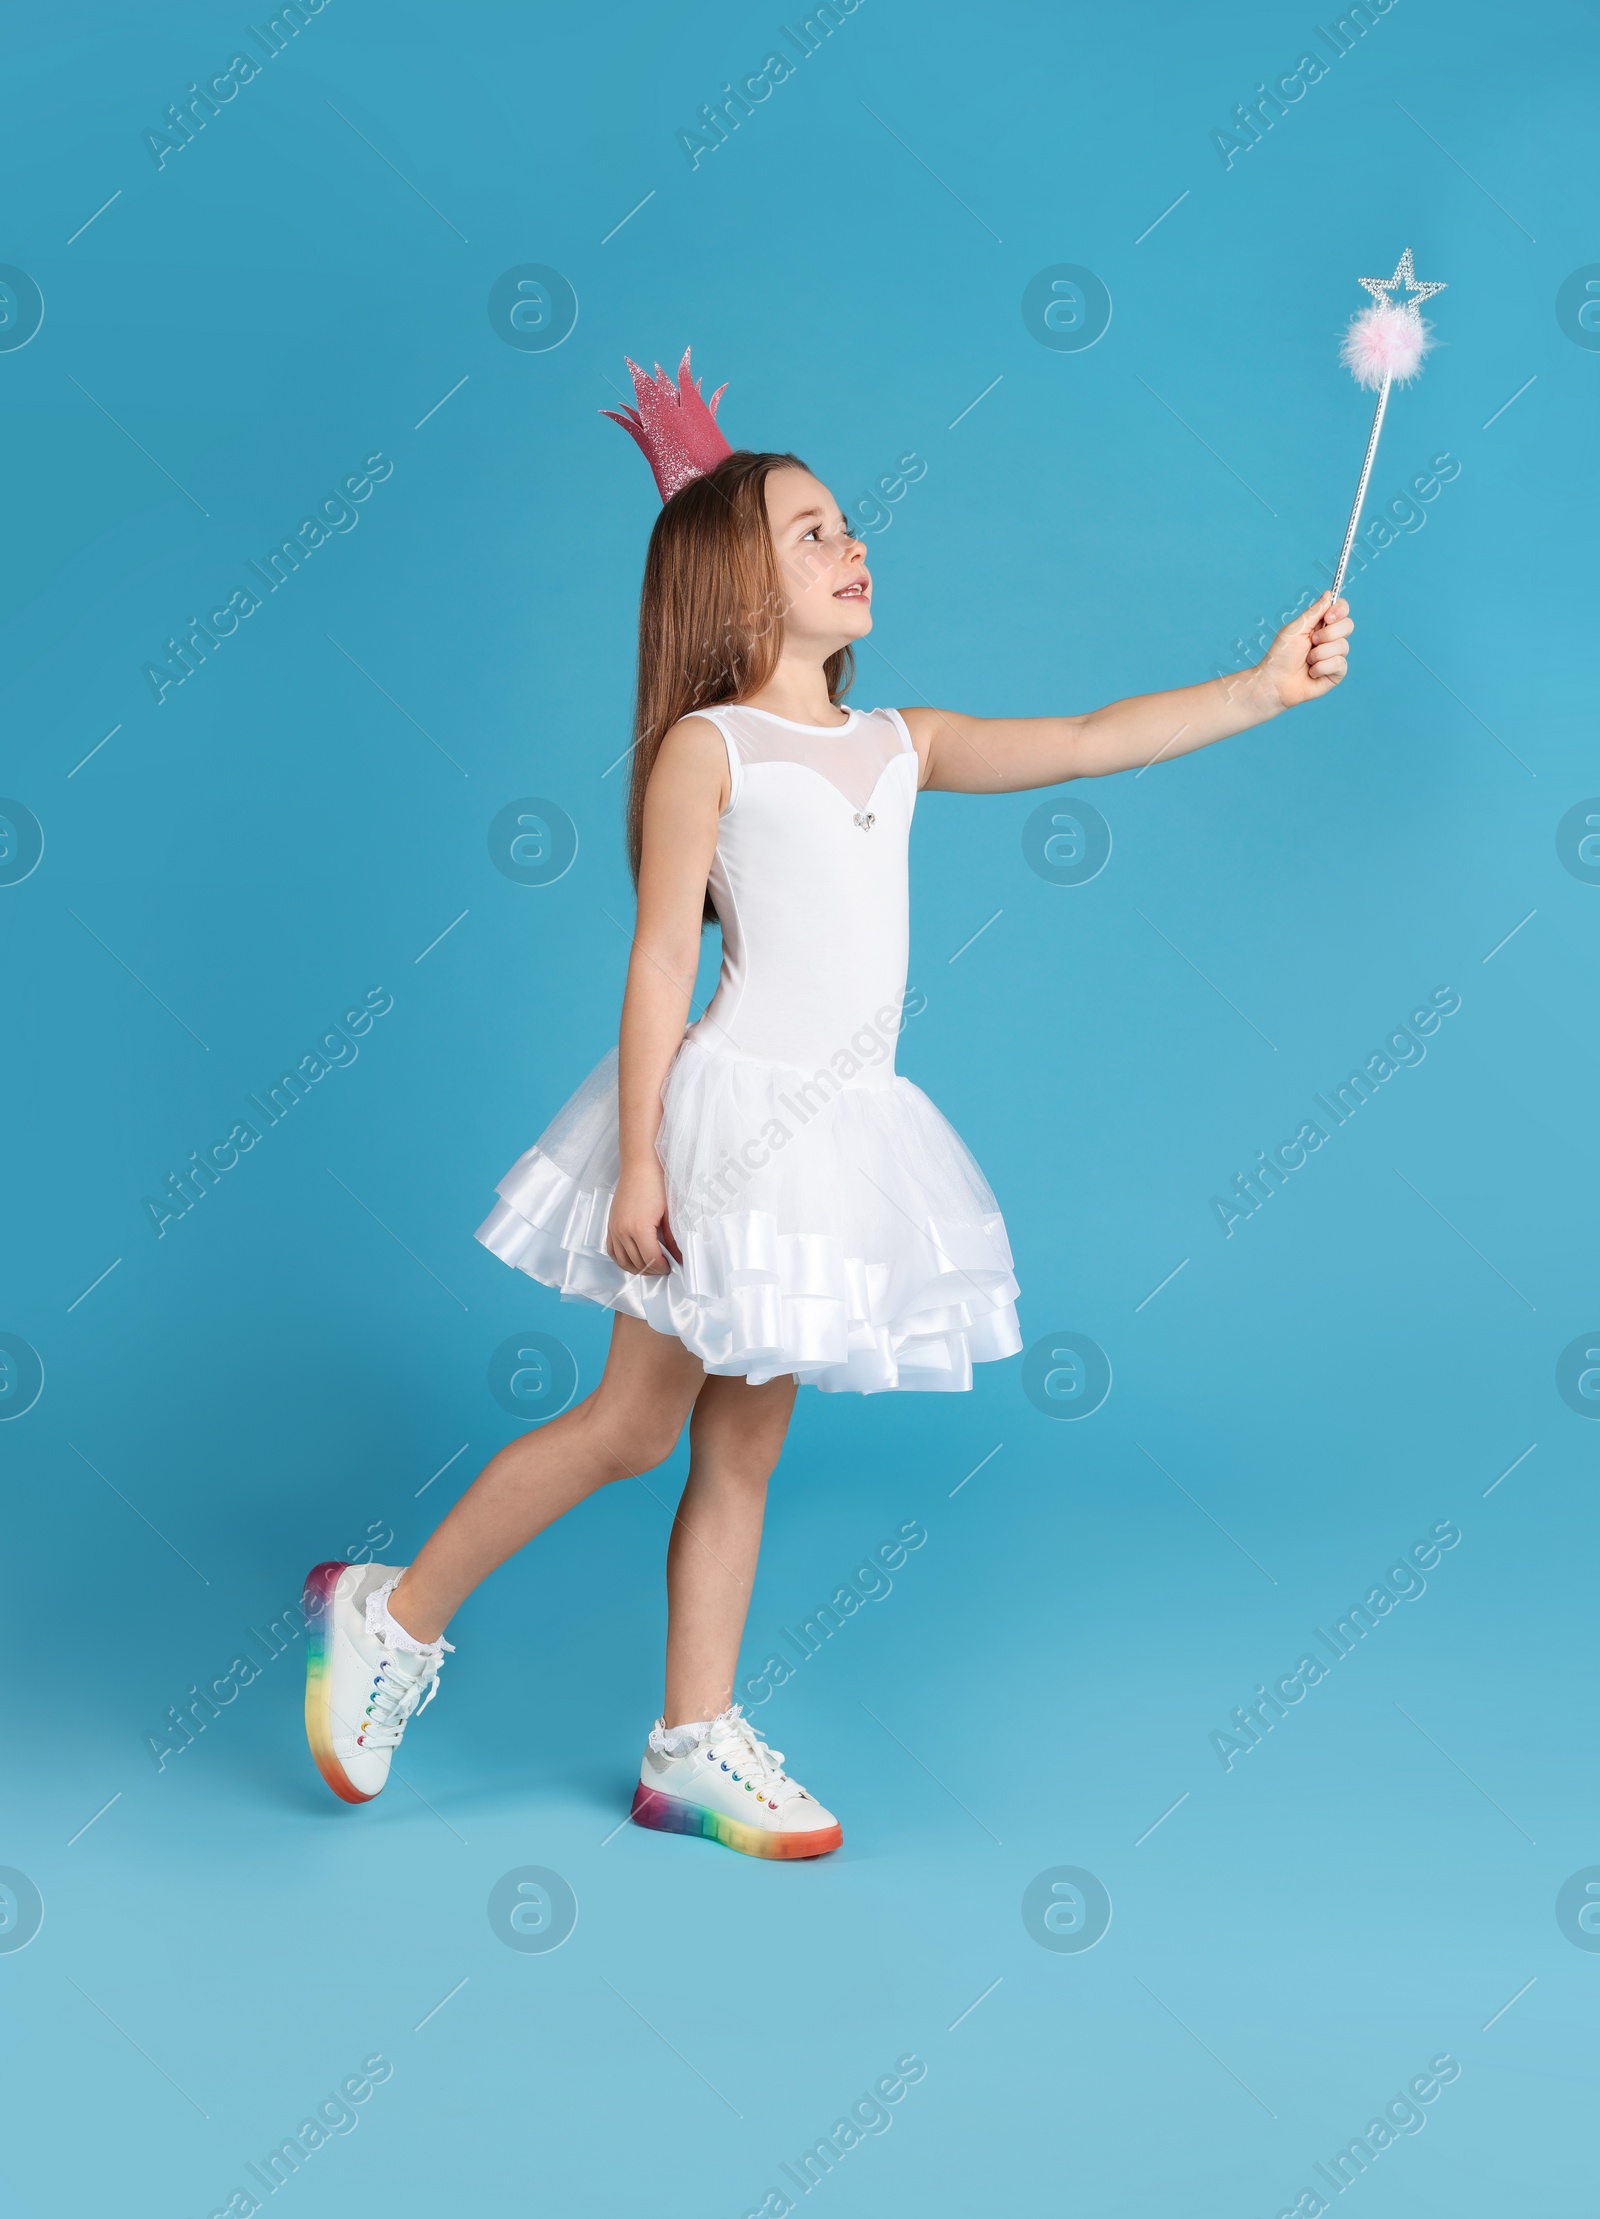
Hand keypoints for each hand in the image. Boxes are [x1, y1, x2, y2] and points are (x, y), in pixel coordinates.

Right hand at [606, 1159, 680, 1276]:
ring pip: (623, 1261)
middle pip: (637, 1263)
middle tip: (665, 1267)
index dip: (663, 1267)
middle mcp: (623, 1231)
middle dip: (653, 1269)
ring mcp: (614, 1228)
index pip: (651, 1259)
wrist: (639, 1165)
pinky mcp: (610, 1225)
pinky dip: (623, 1260)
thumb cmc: (656, 1184)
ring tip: (652, 1266)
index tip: (672, 1266)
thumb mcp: (669, 1213)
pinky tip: (635, 1260)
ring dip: (638, 1268)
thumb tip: (680, 1257)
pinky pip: (612, 1251)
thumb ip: (673, 1239)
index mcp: (639, 1228)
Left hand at [1258, 591, 1352, 708]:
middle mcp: (1331, 639)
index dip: (1340, 610)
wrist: (1274, 682)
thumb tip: (1329, 594)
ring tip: (1307, 660)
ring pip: (1343, 646)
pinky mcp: (1336, 673)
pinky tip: (1311, 673)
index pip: (1342, 609)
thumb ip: (1314, 612)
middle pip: (1348, 625)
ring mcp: (1335, 656)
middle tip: (1312, 641)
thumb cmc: (1280, 655)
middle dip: (1328, 634)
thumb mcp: (1295, 629)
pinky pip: (1340, 664)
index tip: (1328, 617)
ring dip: (1320, 654)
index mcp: (1321, 625)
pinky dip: (1322, 667)